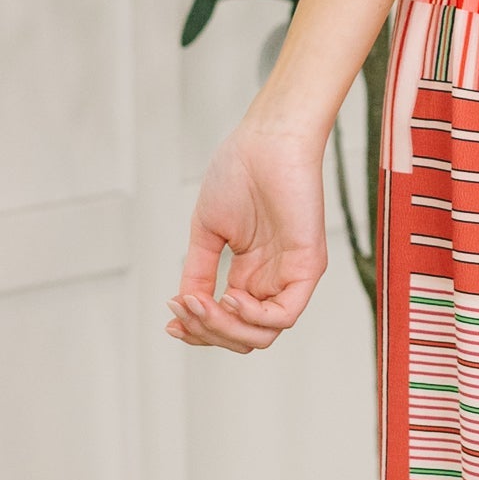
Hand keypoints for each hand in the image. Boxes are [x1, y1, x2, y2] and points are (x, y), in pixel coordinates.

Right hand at [166, 116, 328, 354]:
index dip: (198, 330)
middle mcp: (271, 280)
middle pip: (242, 337)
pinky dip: (252, 316)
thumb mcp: (207, 232)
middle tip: (183, 308)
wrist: (265, 142)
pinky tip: (229, 296)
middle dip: (206, 332)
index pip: (227, 323)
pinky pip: (284, 315)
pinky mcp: (308, 267)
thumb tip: (184, 307)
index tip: (170, 320)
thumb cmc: (239, 174)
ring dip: (224, 328)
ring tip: (201, 302)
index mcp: (249, 274)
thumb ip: (198, 272)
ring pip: (262, 335)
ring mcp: (291, 276)